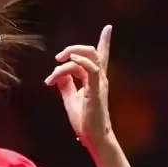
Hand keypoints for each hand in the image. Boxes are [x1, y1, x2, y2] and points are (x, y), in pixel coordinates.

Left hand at [44, 25, 114, 148]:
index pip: (100, 57)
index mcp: (95, 81)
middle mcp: (100, 79)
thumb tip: (59, 73)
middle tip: (58, 57)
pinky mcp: (96, 91)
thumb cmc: (85, 122)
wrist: (93, 138)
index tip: (108, 28)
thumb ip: (66, 85)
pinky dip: (82, 62)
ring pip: (91, 56)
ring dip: (73, 53)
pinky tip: (70, 61)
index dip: (104, 41)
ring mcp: (99, 84)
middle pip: (93, 52)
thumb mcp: (71, 100)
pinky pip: (92, 70)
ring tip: (59, 61)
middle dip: (74, 48)